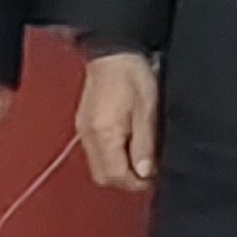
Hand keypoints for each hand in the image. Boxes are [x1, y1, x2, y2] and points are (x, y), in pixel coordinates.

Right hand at [75, 51, 158, 190]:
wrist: (114, 53)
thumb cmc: (133, 76)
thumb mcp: (147, 110)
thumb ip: (144, 144)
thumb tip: (144, 172)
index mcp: (104, 134)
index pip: (115, 176)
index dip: (135, 183)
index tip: (152, 178)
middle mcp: (89, 136)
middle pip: (103, 177)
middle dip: (125, 181)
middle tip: (146, 173)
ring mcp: (84, 131)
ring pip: (98, 167)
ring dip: (117, 170)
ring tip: (139, 160)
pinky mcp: (84, 124)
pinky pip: (94, 153)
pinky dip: (110, 158)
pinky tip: (126, 147)